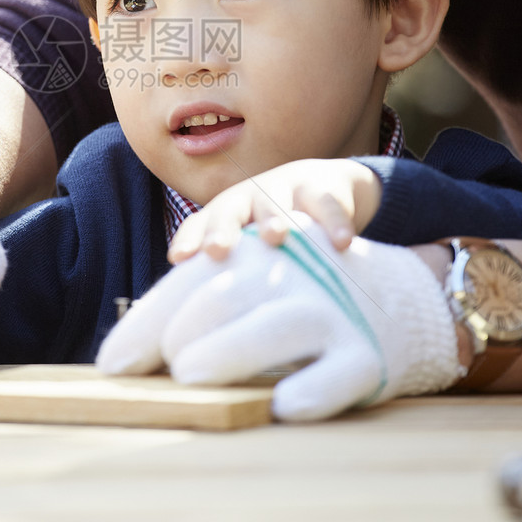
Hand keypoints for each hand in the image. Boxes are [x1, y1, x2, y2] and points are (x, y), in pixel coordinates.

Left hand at [98, 220, 461, 421]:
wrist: (401, 295)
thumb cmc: (295, 299)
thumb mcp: (249, 288)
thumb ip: (191, 312)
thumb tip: (117, 365)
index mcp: (252, 256)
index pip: (190, 283)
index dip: (148, 321)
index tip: (112, 365)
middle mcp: (290, 276)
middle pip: (231, 292)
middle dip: (186, 328)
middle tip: (160, 369)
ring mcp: (330, 313)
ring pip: (279, 325)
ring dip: (233, 351)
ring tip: (192, 378)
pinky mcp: (366, 355)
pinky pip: (339, 373)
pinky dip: (312, 390)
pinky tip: (281, 407)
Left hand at [168, 158, 382, 262]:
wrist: (320, 188)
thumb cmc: (271, 235)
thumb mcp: (248, 252)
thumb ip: (227, 281)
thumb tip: (200, 333)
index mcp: (223, 218)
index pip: (198, 227)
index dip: (188, 241)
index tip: (179, 259)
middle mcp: (246, 201)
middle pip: (228, 211)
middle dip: (222, 229)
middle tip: (217, 249)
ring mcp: (282, 190)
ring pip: (273, 201)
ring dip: (271, 217)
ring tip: (275, 236)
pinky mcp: (320, 189)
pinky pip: (327, 205)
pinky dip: (334, 222)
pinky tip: (341, 243)